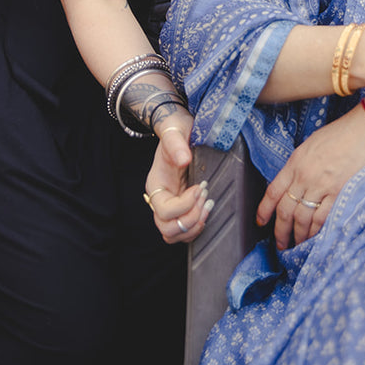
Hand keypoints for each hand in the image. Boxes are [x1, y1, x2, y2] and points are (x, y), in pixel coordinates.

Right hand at [143, 112, 213, 243]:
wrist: (179, 130)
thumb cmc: (176, 131)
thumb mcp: (175, 133)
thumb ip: (176, 145)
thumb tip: (184, 159)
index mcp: (156, 185)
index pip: (164, 210)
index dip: (184, 205)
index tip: (200, 187)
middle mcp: (161, 199)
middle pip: (166, 228)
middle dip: (190, 219)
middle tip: (206, 201)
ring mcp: (171, 205)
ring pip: (174, 234)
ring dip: (193, 227)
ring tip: (208, 207)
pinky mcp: (182, 208)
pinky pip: (184, 230)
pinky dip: (196, 227)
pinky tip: (207, 211)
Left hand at [257, 107, 364, 251]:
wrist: (364, 130)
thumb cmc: (340, 133)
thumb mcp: (310, 145)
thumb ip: (299, 166)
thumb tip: (292, 185)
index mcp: (295, 163)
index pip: (273, 192)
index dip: (264, 210)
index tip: (260, 222)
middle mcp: (304, 177)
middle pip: (285, 211)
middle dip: (280, 231)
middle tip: (279, 244)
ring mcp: (321, 187)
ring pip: (302, 219)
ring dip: (297, 236)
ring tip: (295, 246)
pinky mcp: (338, 194)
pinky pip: (322, 219)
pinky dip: (315, 232)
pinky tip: (313, 239)